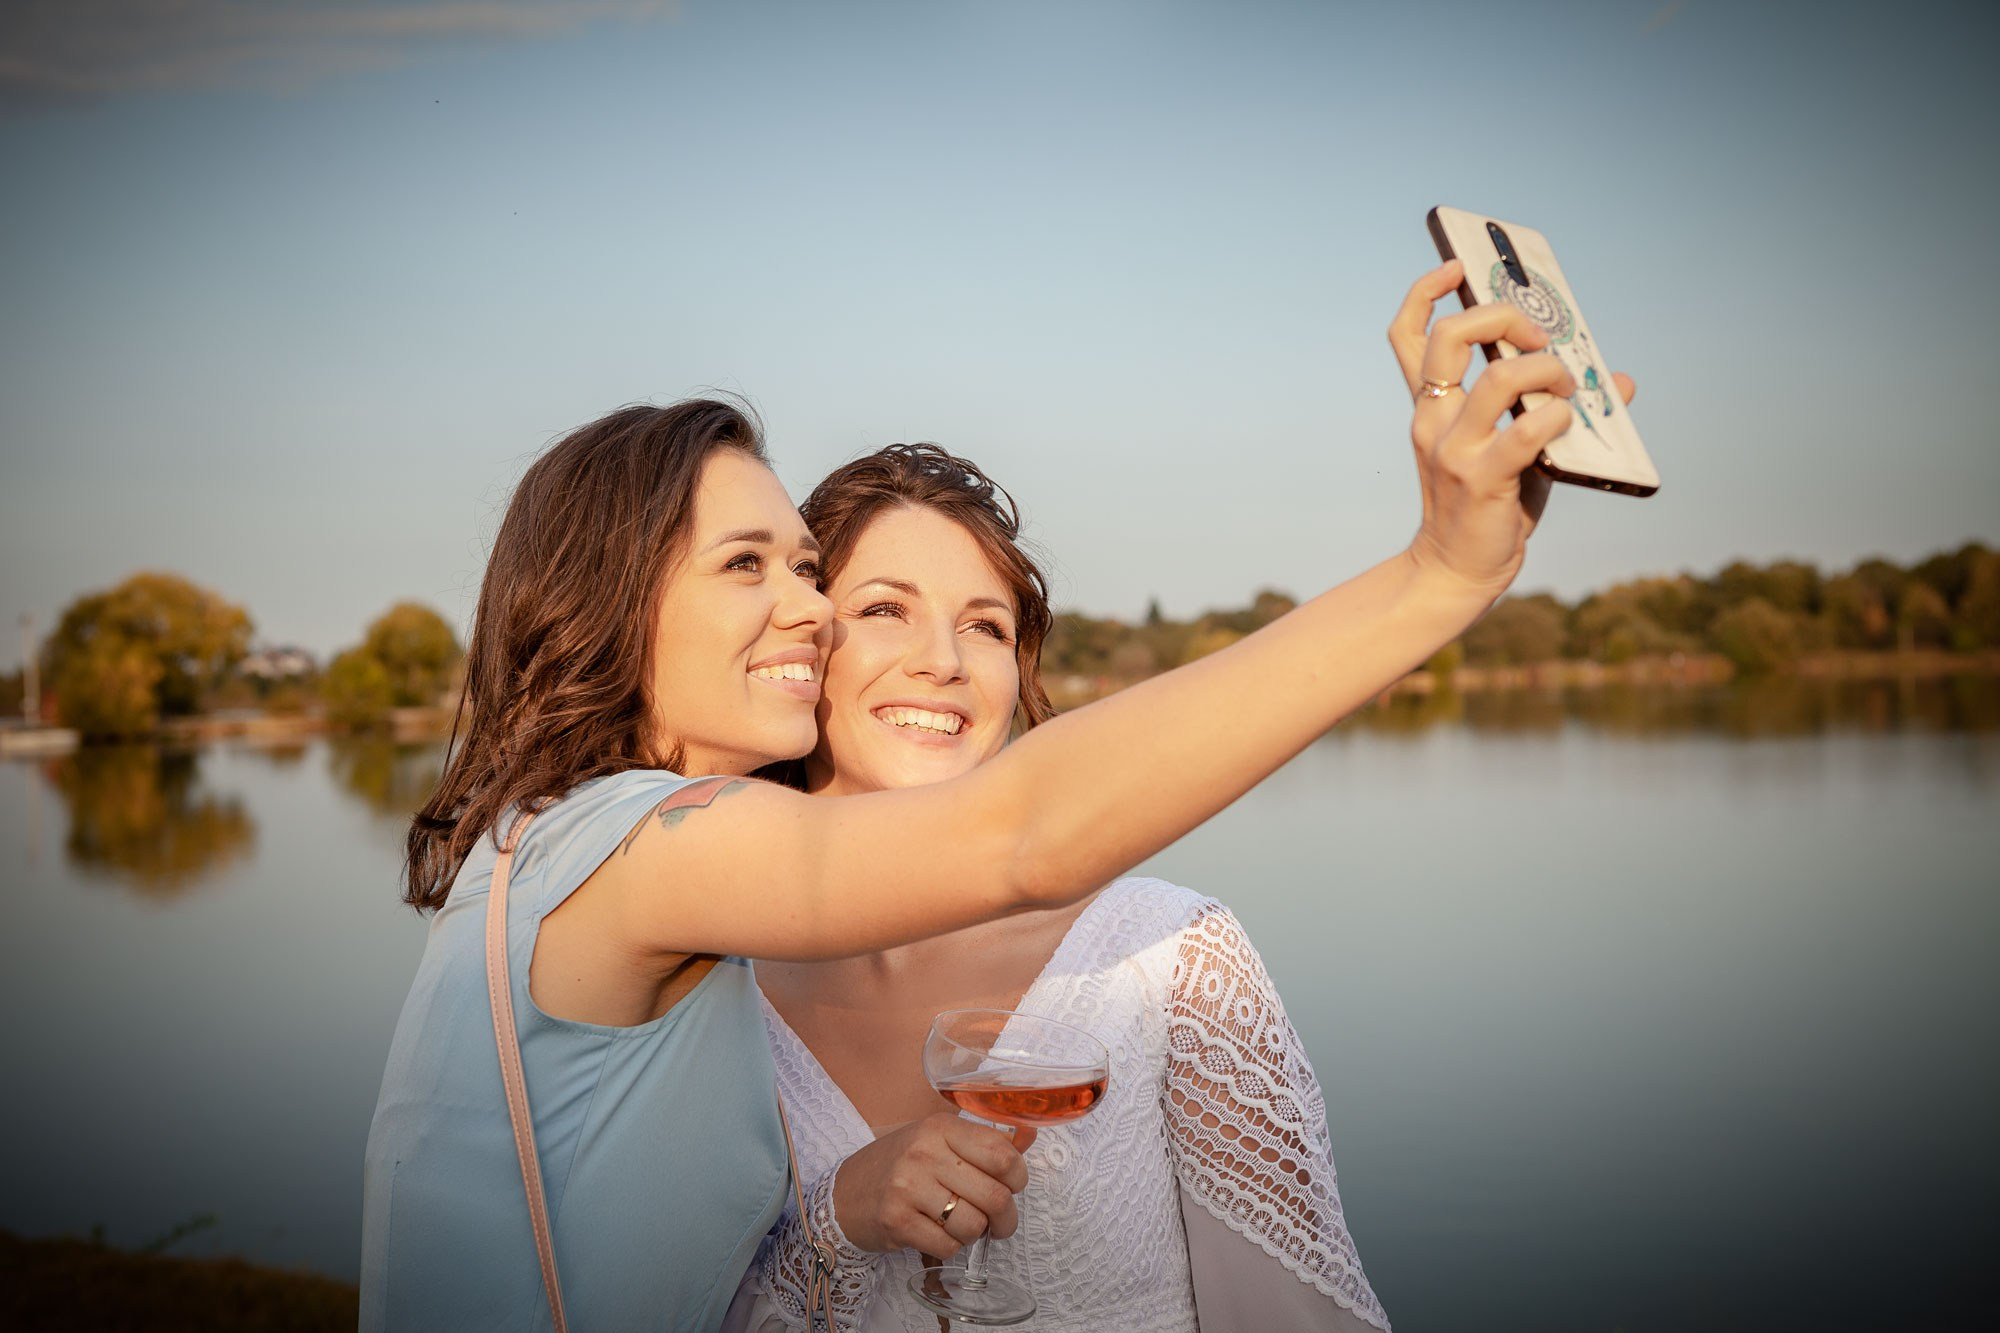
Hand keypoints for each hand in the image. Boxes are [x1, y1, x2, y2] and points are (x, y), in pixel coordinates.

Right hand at [831, 1112, 1039, 1255]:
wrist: (843, 1193)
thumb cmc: (899, 1166)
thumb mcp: (939, 1141)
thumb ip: (984, 1141)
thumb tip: (1030, 1135)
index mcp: (941, 1128)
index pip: (1003, 1154)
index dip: (1018, 1178)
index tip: (1012, 1187)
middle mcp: (925, 1152)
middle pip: (995, 1195)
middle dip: (1005, 1218)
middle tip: (999, 1223)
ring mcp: (908, 1186)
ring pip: (973, 1225)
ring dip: (975, 1234)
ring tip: (961, 1226)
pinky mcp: (896, 1220)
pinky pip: (947, 1246)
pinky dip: (950, 1247)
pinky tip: (936, 1234)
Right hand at [1387, 259, 1636, 599]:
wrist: (1454, 571)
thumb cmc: (1486, 508)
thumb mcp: (1507, 449)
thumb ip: (1547, 409)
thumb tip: (1615, 379)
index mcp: (1430, 408)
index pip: (1407, 334)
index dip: (1425, 291)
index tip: (1455, 269)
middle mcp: (1433, 420)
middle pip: (1450, 336)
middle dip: (1504, 317)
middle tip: (1539, 339)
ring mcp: (1454, 449)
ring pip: (1500, 375)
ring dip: (1547, 369)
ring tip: (1565, 387)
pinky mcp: (1483, 478)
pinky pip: (1529, 429)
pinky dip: (1560, 417)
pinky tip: (1567, 427)